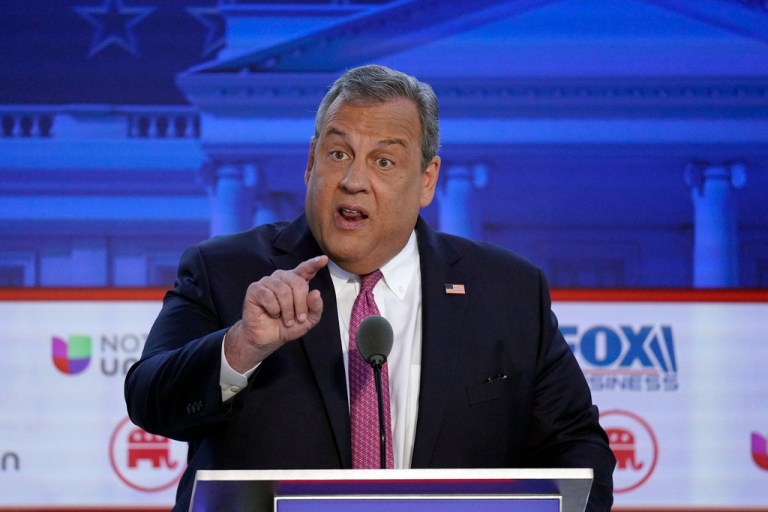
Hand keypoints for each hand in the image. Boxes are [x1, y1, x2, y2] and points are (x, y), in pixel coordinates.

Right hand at [224, 255, 327, 372]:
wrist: (268, 339)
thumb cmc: (288, 326)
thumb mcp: (308, 320)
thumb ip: (316, 307)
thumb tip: (315, 292)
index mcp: (296, 281)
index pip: (306, 269)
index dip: (314, 263)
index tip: (324, 259)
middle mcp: (282, 278)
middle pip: (297, 282)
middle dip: (301, 304)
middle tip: (299, 319)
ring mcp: (267, 281)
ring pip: (283, 290)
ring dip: (287, 310)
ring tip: (287, 320)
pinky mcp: (255, 289)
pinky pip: (268, 296)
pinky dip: (273, 310)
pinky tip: (272, 314)